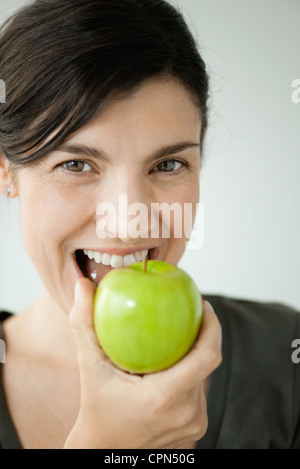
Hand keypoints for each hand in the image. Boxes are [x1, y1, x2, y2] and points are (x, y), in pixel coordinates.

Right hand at [64, 278, 221, 448]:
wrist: (103, 450)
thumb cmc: (95, 407)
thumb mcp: (88, 365)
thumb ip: (84, 324)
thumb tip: (82, 284)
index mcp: (165, 397)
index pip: (207, 356)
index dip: (212, 326)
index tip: (202, 304)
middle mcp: (186, 413)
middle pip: (209, 363)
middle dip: (205, 333)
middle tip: (193, 311)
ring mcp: (194, 424)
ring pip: (205, 377)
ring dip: (197, 353)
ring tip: (184, 332)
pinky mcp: (196, 429)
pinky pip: (200, 391)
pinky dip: (191, 372)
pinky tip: (176, 359)